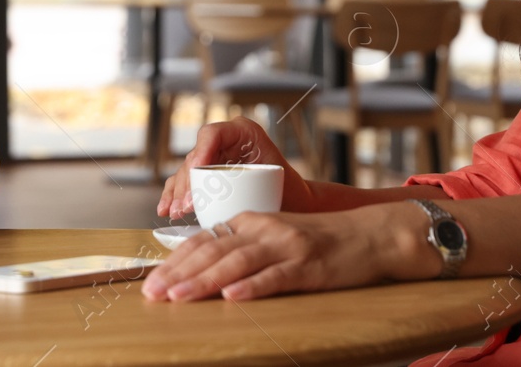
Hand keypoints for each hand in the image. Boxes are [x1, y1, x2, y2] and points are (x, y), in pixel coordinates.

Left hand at [140, 204, 434, 302]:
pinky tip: (233, 297)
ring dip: (204, 281)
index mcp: (252, 222)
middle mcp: (264, 229)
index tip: (152, 281)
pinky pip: (276, 277)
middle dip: (179, 273)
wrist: (368, 235)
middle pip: (213, 250)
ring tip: (180, 298)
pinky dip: (252, 286)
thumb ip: (243, 248)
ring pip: (237, 262)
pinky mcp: (308, 266)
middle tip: (153, 294)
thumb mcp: (275, 237)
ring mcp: (286, 246)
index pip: (205, 240)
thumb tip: (204, 270)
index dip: (175, 260)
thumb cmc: (319, 241)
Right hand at [158, 117, 314, 221]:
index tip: (194, 174)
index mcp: (243, 132)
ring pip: (186, 171)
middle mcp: (225, 141)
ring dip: (178, 192)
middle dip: (186, 182)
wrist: (296, 204)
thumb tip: (214, 197)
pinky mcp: (207, 174)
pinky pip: (185, 181)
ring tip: (175, 211)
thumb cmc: (289, 191)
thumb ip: (245, 183)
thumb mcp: (271, 182)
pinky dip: (175, 194)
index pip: (212, 134)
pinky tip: (166, 209)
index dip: (200, 152)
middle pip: (195, 156)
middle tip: (185, 206)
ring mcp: (214, 157)